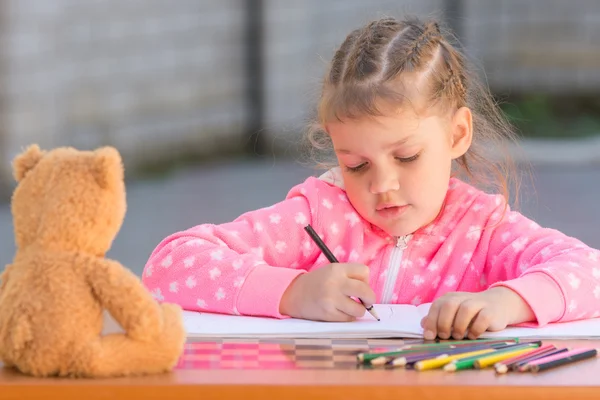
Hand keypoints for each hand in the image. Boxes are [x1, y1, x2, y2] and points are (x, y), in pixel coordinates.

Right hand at [279, 263, 375, 321]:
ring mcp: (331, 300)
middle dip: (370, 298)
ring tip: (349, 307)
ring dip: (358, 310)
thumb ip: (350, 276)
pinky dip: (348, 317)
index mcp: (337, 269)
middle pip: (366, 291)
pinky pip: (349, 319)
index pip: (364, 271)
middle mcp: (335, 283)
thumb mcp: (332, 271)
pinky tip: (340, 312)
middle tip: (366, 301)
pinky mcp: (328, 314)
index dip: (365, 280)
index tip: (360, 284)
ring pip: (360, 309)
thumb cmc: (318, 283)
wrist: (295, 295)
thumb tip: (369, 293)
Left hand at [420, 287, 534, 339]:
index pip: (436, 306)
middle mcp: (462, 298)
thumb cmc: (470, 314)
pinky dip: (475, 329)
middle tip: (444, 336)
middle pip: (449, 305)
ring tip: (458, 336)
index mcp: (450, 298)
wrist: (498, 304)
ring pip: (465, 309)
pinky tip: (472, 336)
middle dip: (443, 323)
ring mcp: (478, 303)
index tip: (429, 337)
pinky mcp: (491, 311)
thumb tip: (423, 324)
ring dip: (459, 326)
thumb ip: (438, 318)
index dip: (431, 322)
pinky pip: (483, 318)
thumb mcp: (452, 314)